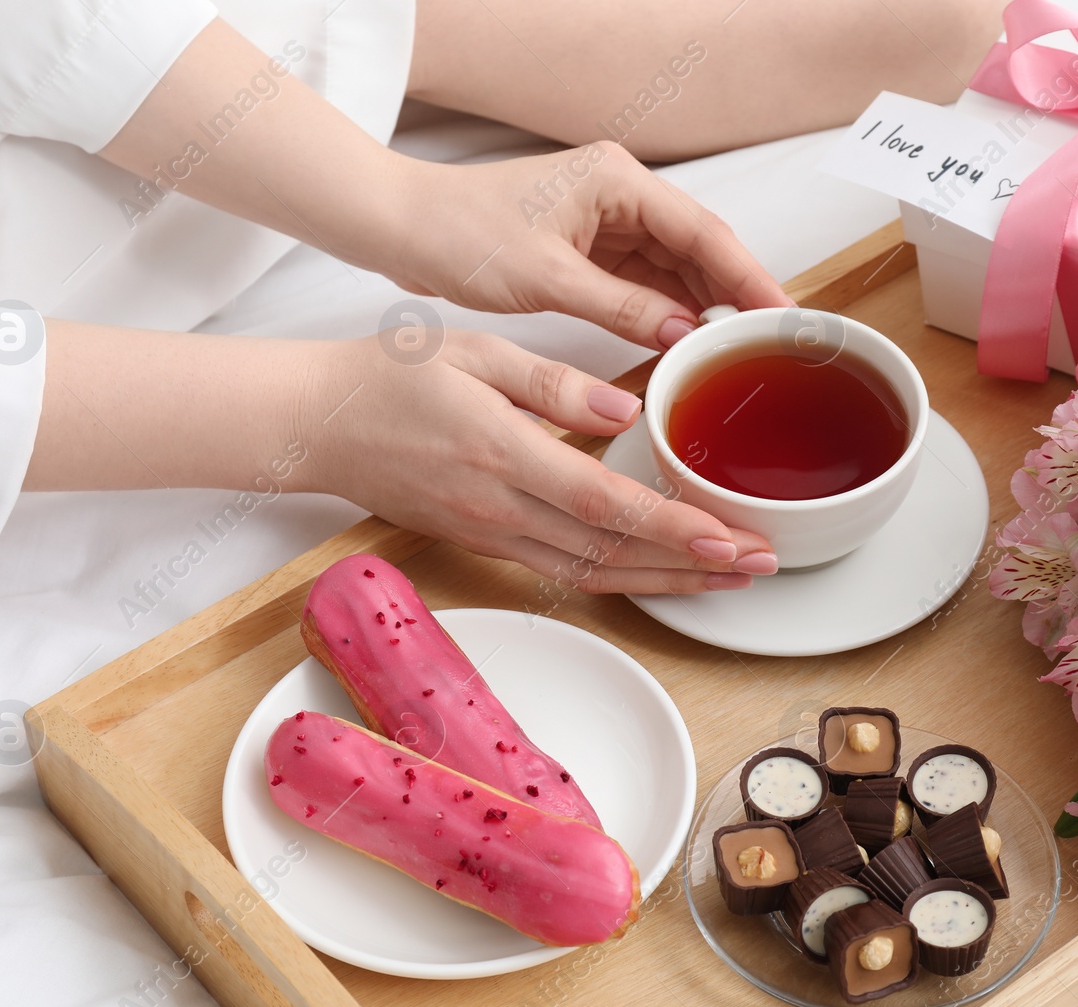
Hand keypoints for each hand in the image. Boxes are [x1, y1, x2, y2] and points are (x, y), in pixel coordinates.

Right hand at [298, 329, 778, 592]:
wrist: (317, 424)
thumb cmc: (389, 377)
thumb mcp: (474, 352)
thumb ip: (554, 383)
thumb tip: (627, 410)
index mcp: (504, 454)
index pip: (606, 504)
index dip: (673, 529)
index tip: (730, 539)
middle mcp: (501, 509)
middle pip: (612, 552)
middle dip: (693, 565)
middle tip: (761, 565)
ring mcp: (492, 534)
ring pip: (593, 573)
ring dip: (664, 583)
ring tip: (726, 582)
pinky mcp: (485, 542)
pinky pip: (563, 571)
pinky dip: (619, 579)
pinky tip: (657, 577)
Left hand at [370, 143, 793, 349]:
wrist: (403, 228)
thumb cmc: (462, 234)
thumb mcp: (550, 279)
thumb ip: (623, 306)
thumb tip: (684, 332)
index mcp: (617, 180)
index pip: (702, 232)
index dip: (747, 276)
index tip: (780, 313)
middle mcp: (618, 192)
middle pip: (696, 247)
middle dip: (733, 292)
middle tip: (770, 340)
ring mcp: (603, 218)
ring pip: (671, 266)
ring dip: (699, 304)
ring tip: (736, 348)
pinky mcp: (585, 245)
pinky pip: (640, 279)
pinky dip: (662, 308)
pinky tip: (684, 339)